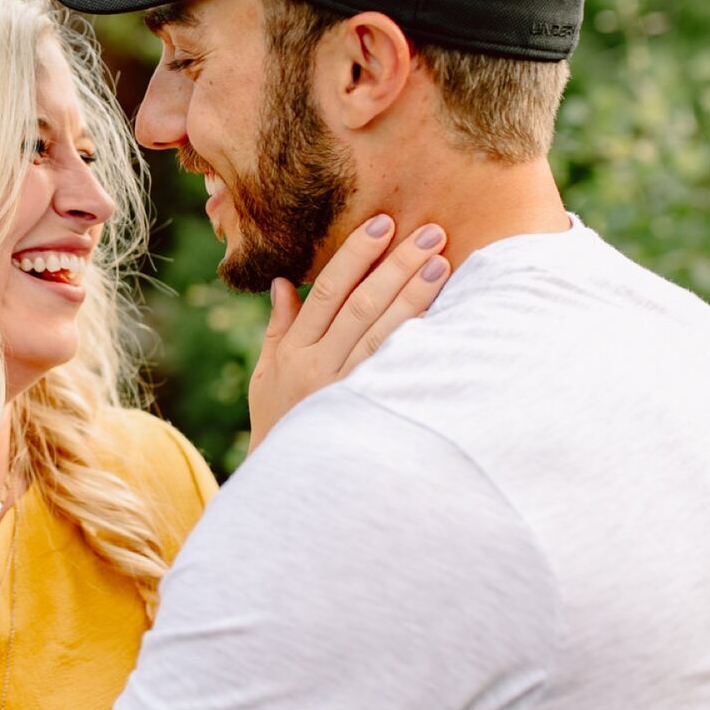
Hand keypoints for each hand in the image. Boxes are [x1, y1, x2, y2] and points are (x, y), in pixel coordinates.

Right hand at [248, 214, 449, 452]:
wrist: (290, 485)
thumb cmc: (279, 423)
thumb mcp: (267, 376)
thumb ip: (279, 328)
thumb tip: (283, 283)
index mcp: (294, 352)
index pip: (327, 291)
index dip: (355, 254)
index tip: (382, 224)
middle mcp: (317, 367)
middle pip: (360, 304)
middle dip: (395, 264)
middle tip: (428, 232)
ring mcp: (343, 390)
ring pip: (381, 331)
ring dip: (413, 294)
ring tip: (442, 263)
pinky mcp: (366, 411)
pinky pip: (393, 368)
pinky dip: (413, 338)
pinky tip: (438, 314)